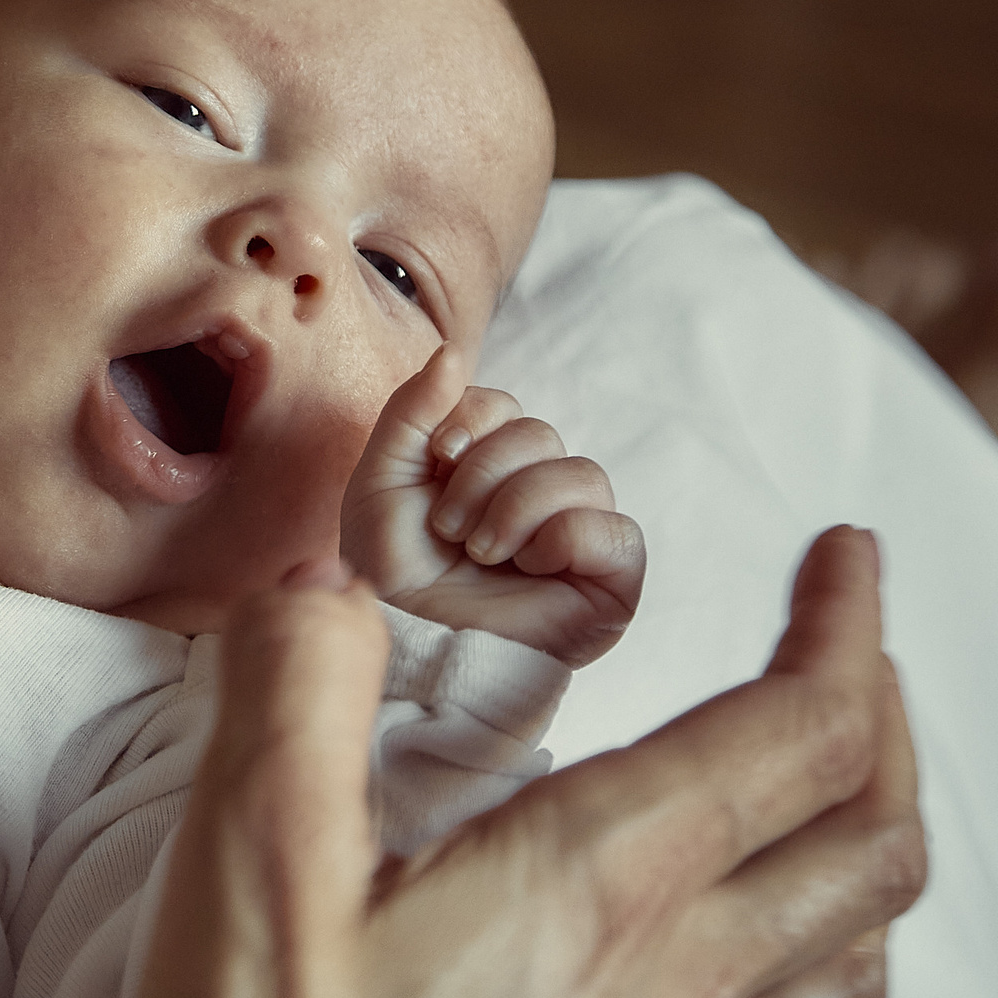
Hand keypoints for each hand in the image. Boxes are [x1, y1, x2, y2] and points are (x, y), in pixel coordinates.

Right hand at [131, 526, 923, 997]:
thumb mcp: (249, 866)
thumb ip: (293, 690)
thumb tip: (330, 575)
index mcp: (600, 887)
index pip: (803, 730)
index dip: (851, 626)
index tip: (845, 555)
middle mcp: (670, 992)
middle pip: (872, 846)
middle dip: (885, 726)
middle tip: (849, 659)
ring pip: (850, 973)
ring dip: (868, 865)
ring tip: (831, 813)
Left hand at [342, 346, 644, 665]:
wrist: (410, 645)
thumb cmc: (392, 574)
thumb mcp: (381, 480)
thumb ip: (412, 410)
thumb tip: (452, 352)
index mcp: (488, 467)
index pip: (503, 406)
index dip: (469, 423)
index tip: (436, 460)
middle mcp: (538, 494)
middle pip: (541, 434)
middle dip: (483, 476)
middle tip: (451, 529)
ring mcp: (579, 536)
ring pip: (582, 474)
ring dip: (516, 508)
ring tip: (482, 553)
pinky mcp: (611, 581)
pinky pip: (616, 530)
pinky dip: (562, 538)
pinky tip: (528, 567)